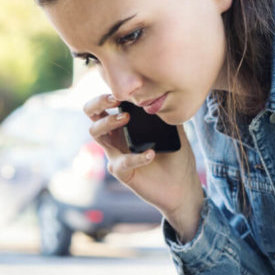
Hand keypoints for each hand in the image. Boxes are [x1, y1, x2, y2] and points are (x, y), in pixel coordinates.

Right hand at [84, 93, 202, 238]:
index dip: (107, 93)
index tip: (122, 87)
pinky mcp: (123, 173)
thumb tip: (164, 91)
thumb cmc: (177, 158)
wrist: (183, 187)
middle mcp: (116, 138)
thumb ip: (167, 112)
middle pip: (91, 115)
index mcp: (126, 125)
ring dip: (109, 122)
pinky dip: (136, 157)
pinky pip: (120, 163)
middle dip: (98, 103)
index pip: (106, 104)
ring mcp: (117, 155)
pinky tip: (151, 154)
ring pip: (96, 135)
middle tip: (115, 99)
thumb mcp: (175, 130)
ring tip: (127, 118)